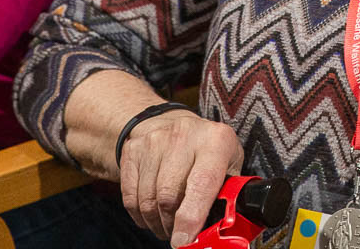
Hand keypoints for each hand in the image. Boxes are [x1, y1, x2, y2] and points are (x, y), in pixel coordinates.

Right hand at [117, 107, 243, 245]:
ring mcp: (155, 141)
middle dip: (172, 225)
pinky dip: (139, 215)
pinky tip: (150, 215)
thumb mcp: (229, 163)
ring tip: (166, 225)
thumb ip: (229, 192)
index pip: (202, 183)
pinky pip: (130, 196)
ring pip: (148, 199)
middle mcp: (184, 136)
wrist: (172, 122)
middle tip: (178, 234)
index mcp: (215, 140)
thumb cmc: (206, 150)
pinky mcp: (133, 151)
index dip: (192, 217)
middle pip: (169, 196)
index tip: (185, 240)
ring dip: (156, 222)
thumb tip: (223, 225)